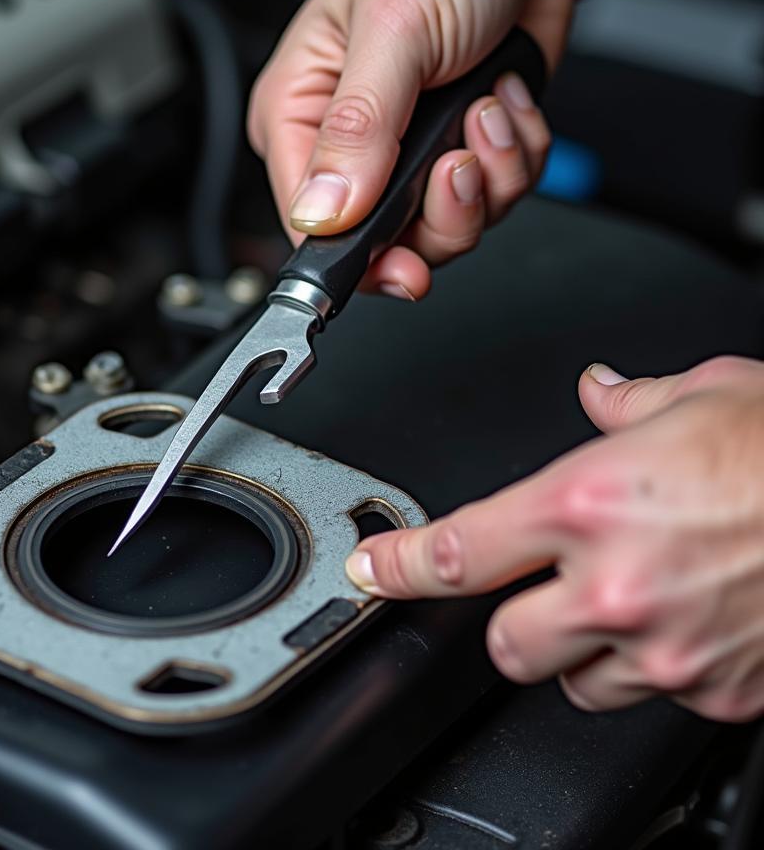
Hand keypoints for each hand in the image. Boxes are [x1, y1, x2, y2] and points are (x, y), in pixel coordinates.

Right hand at [247, 0, 573, 299]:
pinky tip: (505, 102)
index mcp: (299, 113)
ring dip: (489, 176)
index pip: (309, 220)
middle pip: (384, 242)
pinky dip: (515, 158)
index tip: (403, 267)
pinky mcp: (457, 155)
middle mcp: (347, 145)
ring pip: (446, 229)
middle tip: (461, 161)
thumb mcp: (396, 34)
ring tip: (488, 108)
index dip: (358, 253)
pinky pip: (493, 201)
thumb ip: (359, 129)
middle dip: (444, 210)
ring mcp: (406, 156)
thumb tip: (323, 211)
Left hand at [346, 356, 763, 721]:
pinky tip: (678, 622)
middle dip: (509, 612)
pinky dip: (646, 667)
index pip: (458, 549)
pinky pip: (648, 696)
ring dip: (575, 646)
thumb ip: (627, 404)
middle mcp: (616, 585)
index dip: (399, 564)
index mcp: (588, 502)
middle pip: (505, 638)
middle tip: (537, 581)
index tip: (374, 570)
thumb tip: (600, 394)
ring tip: (616, 602)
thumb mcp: (699, 394)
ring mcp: (665, 649)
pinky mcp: (715, 691)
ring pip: (571, 679)